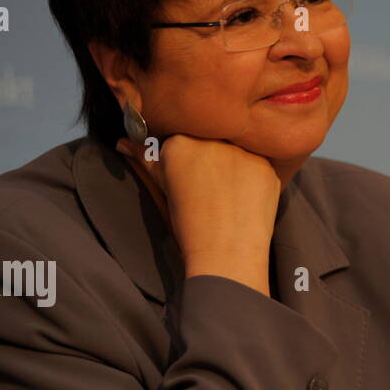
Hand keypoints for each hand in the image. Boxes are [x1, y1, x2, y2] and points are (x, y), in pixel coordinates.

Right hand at [116, 133, 280, 296]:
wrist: (226, 254)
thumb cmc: (189, 225)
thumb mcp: (164, 191)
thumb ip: (146, 161)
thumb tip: (123, 142)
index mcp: (178, 144)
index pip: (180, 135)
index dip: (183, 154)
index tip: (187, 172)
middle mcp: (211, 140)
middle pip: (209, 136)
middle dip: (209, 154)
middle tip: (209, 183)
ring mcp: (242, 151)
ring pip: (236, 147)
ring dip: (232, 162)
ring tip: (227, 192)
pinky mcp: (266, 164)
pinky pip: (258, 162)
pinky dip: (252, 176)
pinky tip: (245, 196)